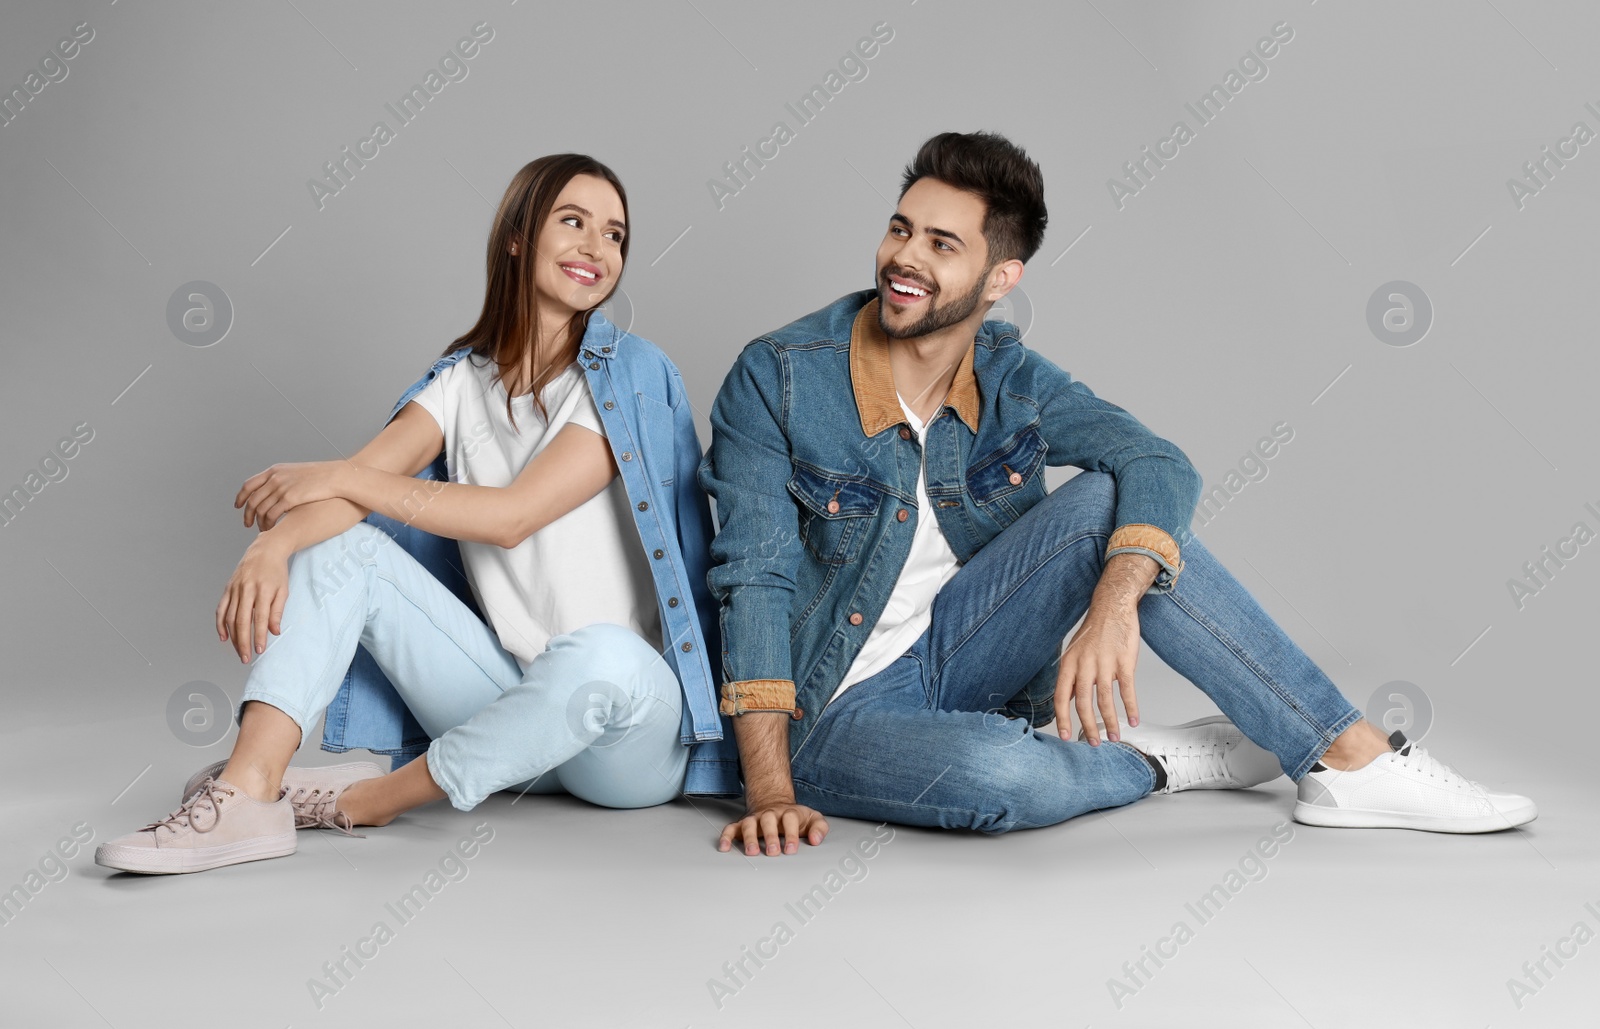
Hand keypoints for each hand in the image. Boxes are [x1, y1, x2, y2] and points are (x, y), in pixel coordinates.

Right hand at [216, 537, 290, 662]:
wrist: (265, 550)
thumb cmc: (277, 572)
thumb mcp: (283, 590)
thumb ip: (277, 611)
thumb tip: (274, 632)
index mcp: (264, 590)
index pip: (260, 618)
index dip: (259, 636)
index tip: (259, 650)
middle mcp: (247, 589)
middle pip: (242, 620)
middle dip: (243, 641)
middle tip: (245, 657)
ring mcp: (235, 589)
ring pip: (230, 617)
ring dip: (233, 637)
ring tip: (238, 651)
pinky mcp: (228, 588)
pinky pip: (221, 609)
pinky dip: (220, 624)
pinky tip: (224, 637)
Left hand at [237, 461, 347, 529]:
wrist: (337, 476)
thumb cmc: (322, 476)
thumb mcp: (297, 472)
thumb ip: (284, 479)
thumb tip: (277, 491)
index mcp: (275, 471)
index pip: (249, 485)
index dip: (241, 497)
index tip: (238, 506)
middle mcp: (275, 478)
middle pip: (252, 499)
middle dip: (247, 514)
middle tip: (247, 524)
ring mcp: (282, 488)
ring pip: (261, 509)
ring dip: (259, 522)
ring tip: (262, 529)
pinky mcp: (290, 499)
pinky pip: (272, 515)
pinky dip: (268, 524)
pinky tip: (271, 529)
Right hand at [719, 799, 829, 855]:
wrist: (774, 804)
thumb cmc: (795, 818)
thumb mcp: (813, 819)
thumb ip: (819, 828)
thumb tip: (815, 840)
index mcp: (788, 813)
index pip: (790, 820)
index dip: (791, 834)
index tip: (791, 849)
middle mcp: (769, 814)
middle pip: (768, 820)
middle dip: (770, 836)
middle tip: (773, 852)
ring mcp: (754, 819)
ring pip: (749, 824)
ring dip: (749, 838)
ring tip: (751, 852)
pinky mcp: (742, 824)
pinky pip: (731, 828)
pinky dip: (726, 837)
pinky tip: (724, 847)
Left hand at [1055, 605, 1141, 744]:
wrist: (1113, 608)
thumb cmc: (1095, 632)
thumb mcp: (1075, 652)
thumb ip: (1074, 676)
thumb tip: (1073, 699)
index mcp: (1069, 664)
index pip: (1061, 697)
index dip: (1062, 719)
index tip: (1066, 736)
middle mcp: (1084, 665)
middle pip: (1083, 703)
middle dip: (1088, 727)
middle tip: (1094, 743)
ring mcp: (1104, 663)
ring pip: (1105, 700)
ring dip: (1110, 722)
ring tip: (1114, 737)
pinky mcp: (1124, 662)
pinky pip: (1127, 690)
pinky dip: (1130, 707)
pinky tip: (1132, 720)